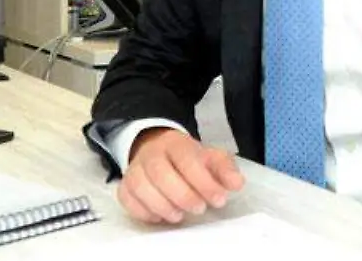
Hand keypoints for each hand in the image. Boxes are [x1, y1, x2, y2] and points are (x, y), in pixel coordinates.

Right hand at [118, 127, 245, 223]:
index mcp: (176, 143)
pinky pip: (127, 198)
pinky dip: (143, 211)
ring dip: (162, 205)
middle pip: (160, 172)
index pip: (187, 159)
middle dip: (182, 195)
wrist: (159, 151)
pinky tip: (160, 217)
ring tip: (180, 216)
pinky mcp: (125, 185)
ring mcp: (135, 168)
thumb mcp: (211, 158)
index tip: (219, 199)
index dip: (203, 181)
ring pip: (140, 186)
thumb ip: (225, 169)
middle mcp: (152, 153)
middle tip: (199, 208)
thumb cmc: (188, 159)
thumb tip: (236, 183)